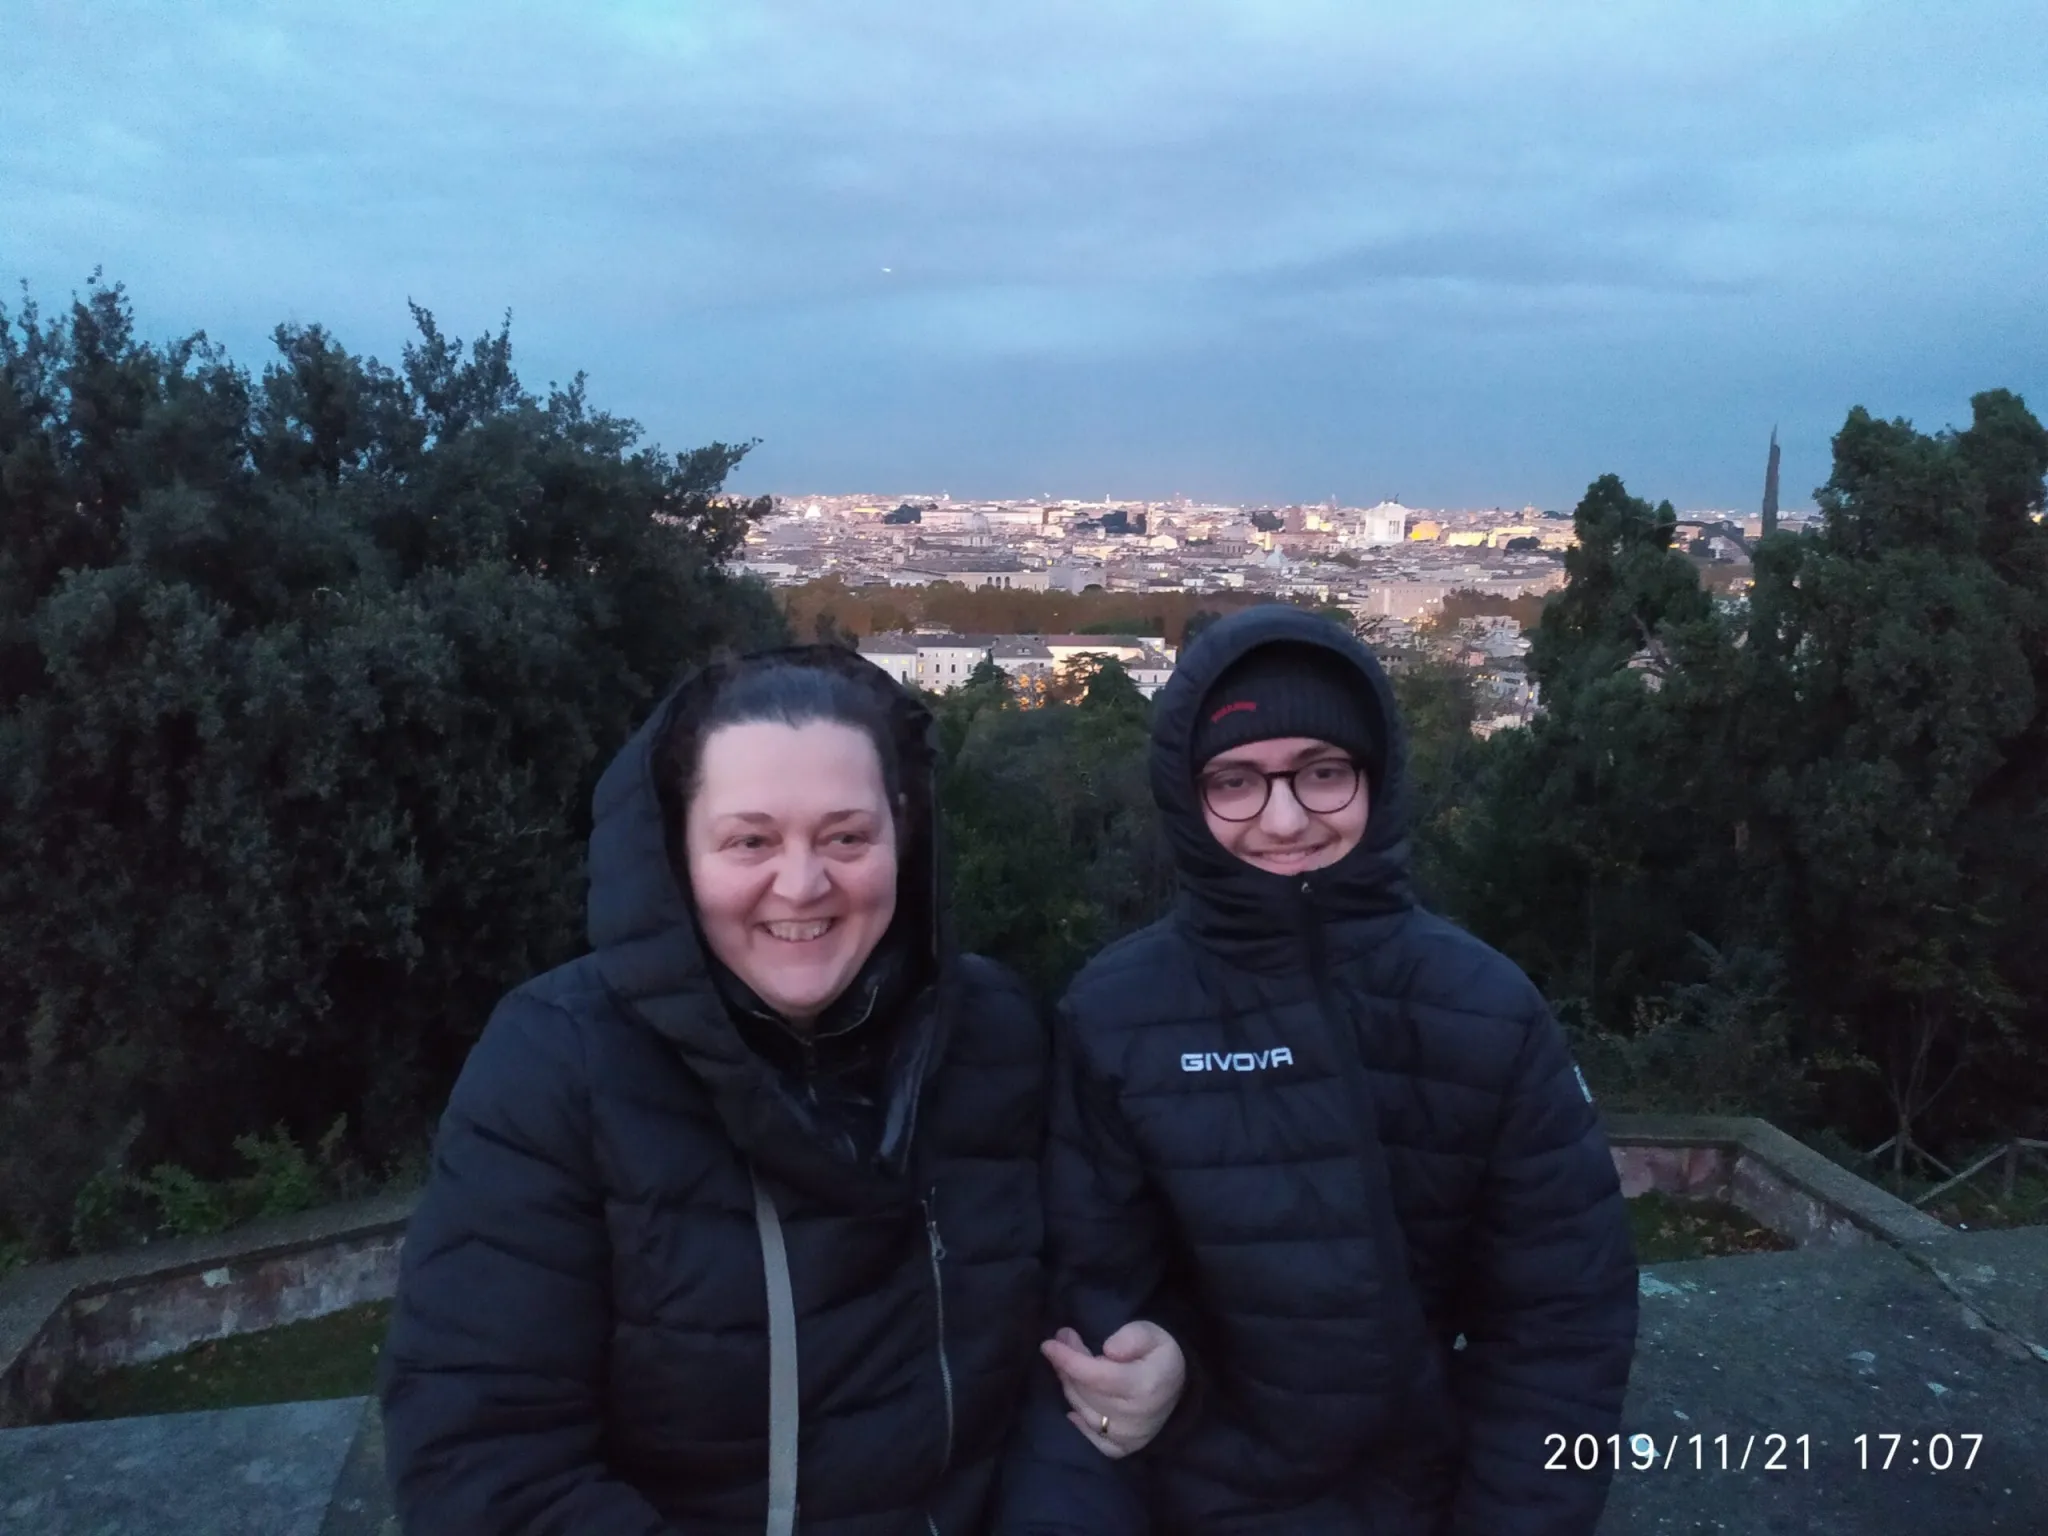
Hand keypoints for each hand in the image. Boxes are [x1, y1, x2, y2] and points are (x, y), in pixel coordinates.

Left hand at [1040, 1320, 1185, 1459]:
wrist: (1179, 1386)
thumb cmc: (1160, 1355)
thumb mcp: (1151, 1334)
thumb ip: (1131, 1337)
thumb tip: (1108, 1351)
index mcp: (1144, 1385)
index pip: (1096, 1375)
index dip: (1068, 1360)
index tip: (1047, 1345)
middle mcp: (1136, 1416)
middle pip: (1086, 1392)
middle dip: (1067, 1366)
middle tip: (1062, 1340)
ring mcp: (1130, 1436)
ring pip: (1084, 1411)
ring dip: (1070, 1386)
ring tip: (1067, 1363)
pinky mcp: (1125, 1447)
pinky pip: (1094, 1439)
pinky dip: (1080, 1423)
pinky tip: (1073, 1408)